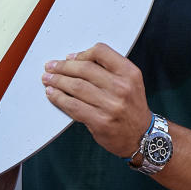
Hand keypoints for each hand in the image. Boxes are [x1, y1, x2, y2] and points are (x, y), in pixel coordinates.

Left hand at [43, 43, 150, 157]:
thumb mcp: (130, 82)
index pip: (101, 52)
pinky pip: (73, 106)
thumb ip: (109, 70)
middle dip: (63, 67)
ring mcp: (111, 105)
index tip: (70, 57)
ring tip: (48, 79)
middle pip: (84, 69)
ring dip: (57, 81)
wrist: (142, 137)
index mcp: (129, 73)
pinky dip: (59, 98)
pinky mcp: (100, 121)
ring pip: (76, 86)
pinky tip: (52, 94)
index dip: (82, 53)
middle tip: (51, 67)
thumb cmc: (132, 108)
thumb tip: (76, 60)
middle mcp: (122, 87)